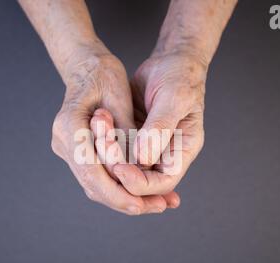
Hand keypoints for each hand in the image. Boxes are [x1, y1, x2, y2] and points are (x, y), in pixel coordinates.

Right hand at [51, 45, 178, 213]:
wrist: (85, 66)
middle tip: (157, 207)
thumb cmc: (103, 74)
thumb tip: (141, 166)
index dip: (117, 192)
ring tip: (155, 203)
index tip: (141, 204)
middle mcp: (63, 142)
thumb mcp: (119, 96)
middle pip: (92, 185)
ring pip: (94, 185)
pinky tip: (142, 192)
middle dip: (124, 200)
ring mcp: (67, 149)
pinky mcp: (76, 152)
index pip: (92, 171)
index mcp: (69, 125)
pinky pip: (97, 176)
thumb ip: (126, 131)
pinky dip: (119, 186)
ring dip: (124, 197)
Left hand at [112, 51, 206, 195]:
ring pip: (123, 166)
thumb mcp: (174, 98)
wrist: (170, 61)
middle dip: (116, 167)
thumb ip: (159, 129)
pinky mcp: (131, 137)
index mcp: (182, 151)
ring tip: (99, 121)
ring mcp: (146, 147)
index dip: (139, 183)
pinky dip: (103, 139)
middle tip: (102, 141)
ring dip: (106, 151)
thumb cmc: (181, 76)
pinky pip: (115, 148)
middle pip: (139, 180)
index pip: (163, 183)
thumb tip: (142, 159)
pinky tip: (97, 122)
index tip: (119, 168)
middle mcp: (164, 154)